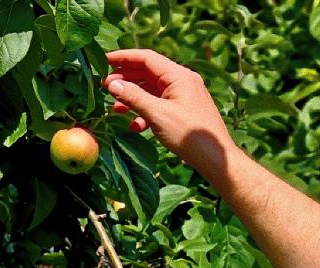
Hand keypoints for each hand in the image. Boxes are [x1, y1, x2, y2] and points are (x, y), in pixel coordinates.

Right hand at [103, 49, 233, 171]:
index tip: (103, 61)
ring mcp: (185, 97)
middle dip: (126, 80)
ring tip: (115, 109)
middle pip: (148, 73)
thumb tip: (112, 84)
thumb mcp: (157, 114)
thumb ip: (133, 97)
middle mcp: (183, 82)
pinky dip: (147, 112)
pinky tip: (136, 126)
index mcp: (179, 75)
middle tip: (105, 88)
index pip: (146, 58)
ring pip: (153, 91)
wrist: (216, 159)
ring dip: (134, 99)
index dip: (123, 57)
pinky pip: (161, 105)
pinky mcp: (185, 112)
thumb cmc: (189, 135)